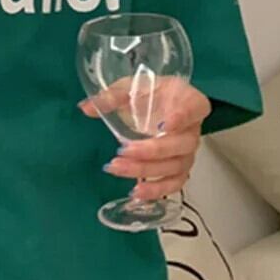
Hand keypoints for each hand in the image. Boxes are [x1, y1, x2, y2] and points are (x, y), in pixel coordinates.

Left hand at [77, 80, 211, 201]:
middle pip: (182, 144)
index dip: (181, 118)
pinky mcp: (180, 169)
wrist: (162, 105)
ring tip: (119, 169)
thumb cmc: (152, 94)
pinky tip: (135, 192)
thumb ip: (112, 96)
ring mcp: (188, 151)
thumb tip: (86, 107)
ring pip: (175, 166)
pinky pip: (175, 183)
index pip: (193, 109)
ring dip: (147, 170)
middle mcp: (193, 128)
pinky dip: (157, 190)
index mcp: (189, 101)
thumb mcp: (132, 87)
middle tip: (123, 150)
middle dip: (151, 150)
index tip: (163, 125)